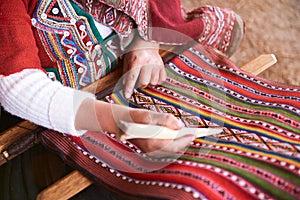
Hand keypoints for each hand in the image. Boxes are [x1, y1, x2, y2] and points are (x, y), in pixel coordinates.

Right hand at [75, 99, 193, 156]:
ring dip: (177, 142)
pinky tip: (174, 135)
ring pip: (169, 149)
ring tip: (185, 134)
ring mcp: (149, 150)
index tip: (193, 134)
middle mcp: (150, 150)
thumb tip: (178, 125)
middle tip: (191, 134)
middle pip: (172, 149)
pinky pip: (164, 148)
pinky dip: (171, 142)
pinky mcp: (148, 148)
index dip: (184, 141)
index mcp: (150, 143)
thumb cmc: (132, 117)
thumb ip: (163, 119)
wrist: (117, 121)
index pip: (173, 146)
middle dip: (182, 142)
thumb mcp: (147, 115)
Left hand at [122, 37, 165, 98]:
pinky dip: (157, 81)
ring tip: (146, 78)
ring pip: (153, 82)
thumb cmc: (134, 51)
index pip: (132, 78)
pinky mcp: (162, 66)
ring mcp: (156, 65)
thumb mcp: (127, 60)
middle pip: (144, 82)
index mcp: (136, 61)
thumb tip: (125, 85)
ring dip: (149, 83)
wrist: (146, 42)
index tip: (127, 96)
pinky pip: (161, 79)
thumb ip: (126, 72)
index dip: (129, 88)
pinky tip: (153, 77)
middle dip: (140, 85)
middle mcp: (147, 63)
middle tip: (138, 81)